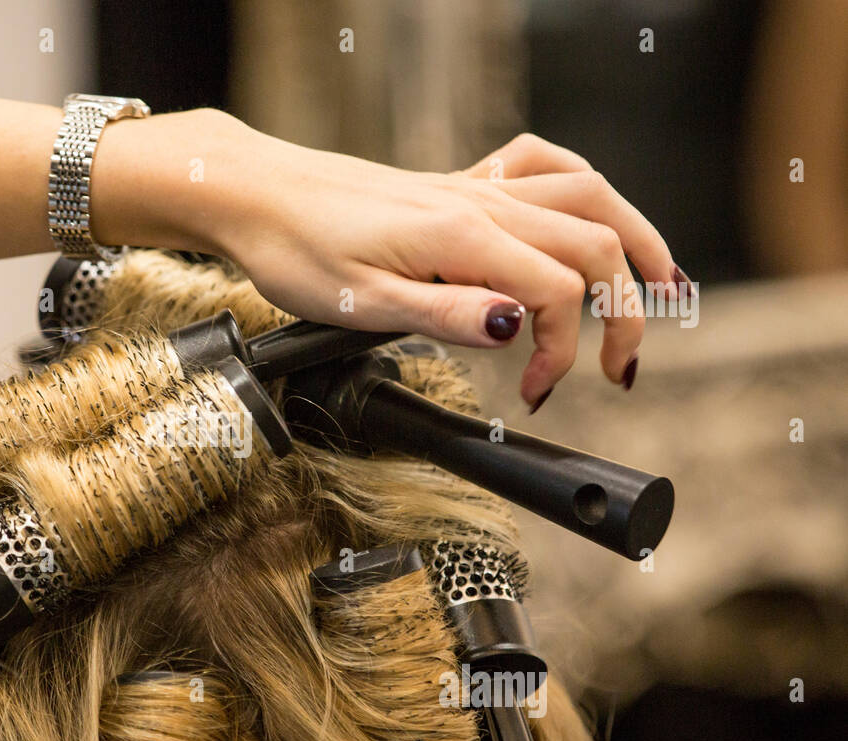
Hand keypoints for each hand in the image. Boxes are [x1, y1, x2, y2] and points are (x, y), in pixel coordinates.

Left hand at [217, 130, 687, 406]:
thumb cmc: (298, 250)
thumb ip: (449, 314)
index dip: (563, 352)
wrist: (260, 196)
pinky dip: (585, 194)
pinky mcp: (461, 185)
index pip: (557, 293)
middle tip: (619, 370)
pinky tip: (591, 220)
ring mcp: (475, 187)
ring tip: (661, 291)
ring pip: (590, 196)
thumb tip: (520, 329)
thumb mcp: (363, 303)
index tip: (536, 392)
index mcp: (462, 237)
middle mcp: (482, 202)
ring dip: (634, 243)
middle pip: (596, 245)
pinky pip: (546, 168)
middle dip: (625, 313)